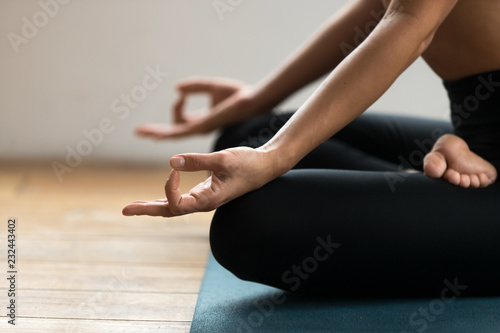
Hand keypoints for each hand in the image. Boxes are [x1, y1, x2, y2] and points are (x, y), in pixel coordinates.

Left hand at [122, 147, 278, 216]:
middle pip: (169, 211)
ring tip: (133, 207)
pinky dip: (166, 197)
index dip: (169, 188)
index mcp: (208, 201)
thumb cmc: (248, 164)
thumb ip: (197, 161)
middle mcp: (203, 203)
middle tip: (124, 210)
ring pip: (173, 207)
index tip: (173, 168)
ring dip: (152, 206)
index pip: (177, 204)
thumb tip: (170, 162)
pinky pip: (181, 199)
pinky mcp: (205, 192)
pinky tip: (157, 196)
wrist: (265, 167)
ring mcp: (203, 199)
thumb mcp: (223, 159)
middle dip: (146, 210)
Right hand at [135, 77, 253, 139]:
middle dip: (156, 132)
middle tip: (139, 132)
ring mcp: (200, 129)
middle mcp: (200, 128)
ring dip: (156, 133)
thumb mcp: (212, 87)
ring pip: (173, 135)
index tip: (181, 95)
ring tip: (141, 132)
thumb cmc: (237, 94)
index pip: (181, 122)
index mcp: (203, 120)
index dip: (176, 108)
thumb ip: (195, 87)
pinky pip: (180, 132)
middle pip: (173, 132)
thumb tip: (177, 89)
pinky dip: (167, 132)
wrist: (251, 101)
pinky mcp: (203, 127)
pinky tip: (156, 134)